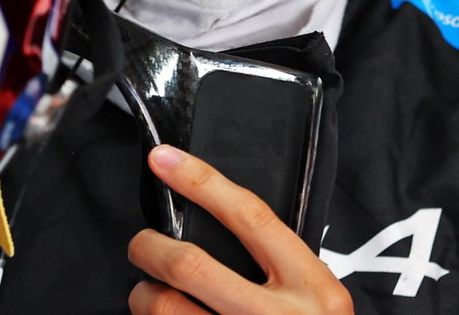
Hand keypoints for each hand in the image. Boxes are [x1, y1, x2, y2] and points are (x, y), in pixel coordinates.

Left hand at [126, 145, 352, 314]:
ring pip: (162, 308)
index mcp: (312, 289)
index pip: (250, 217)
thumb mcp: (317, 302)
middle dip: (149, 246)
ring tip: (150, 295)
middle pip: (189, 264)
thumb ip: (280, 266)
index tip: (165, 159)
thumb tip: (214, 218)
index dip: (202, 181)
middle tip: (142, 245)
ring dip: (142, 296)